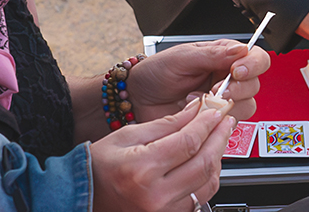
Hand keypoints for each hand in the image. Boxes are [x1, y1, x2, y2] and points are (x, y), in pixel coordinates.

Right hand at [91, 100, 235, 211]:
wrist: (82, 195)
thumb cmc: (98, 166)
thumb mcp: (127, 135)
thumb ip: (166, 124)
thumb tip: (196, 110)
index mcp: (142, 170)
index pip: (188, 143)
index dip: (207, 124)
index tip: (215, 110)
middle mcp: (155, 196)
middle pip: (203, 164)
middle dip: (219, 138)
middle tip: (226, 121)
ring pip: (207, 185)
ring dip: (217, 158)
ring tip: (218, 138)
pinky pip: (199, 199)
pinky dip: (207, 178)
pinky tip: (206, 161)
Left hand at [129, 40, 270, 122]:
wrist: (136, 99)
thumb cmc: (155, 73)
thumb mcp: (182, 58)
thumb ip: (212, 55)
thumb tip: (240, 50)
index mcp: (224, 57)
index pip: (255, 57)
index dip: (252, 65)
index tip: (236, 71)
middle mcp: (227, 78)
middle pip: (255, 84)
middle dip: (238, 88)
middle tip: (215, 90)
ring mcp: (222, 102)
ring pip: (247, 106)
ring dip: (226, 106)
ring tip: (201, 101)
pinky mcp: (214, 122)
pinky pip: (229, 124)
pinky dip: (215, 121)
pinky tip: (197, 113)